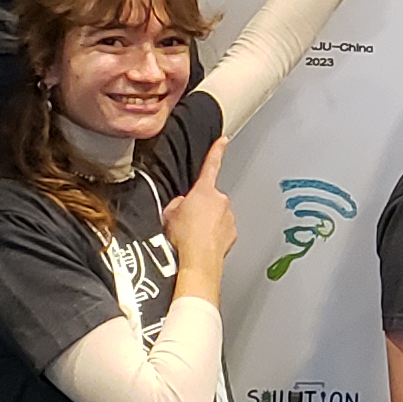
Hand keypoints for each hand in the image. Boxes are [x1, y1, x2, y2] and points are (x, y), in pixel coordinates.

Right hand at [157, 134, 232, 283]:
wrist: (198, 261)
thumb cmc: (183, 237)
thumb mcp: (169, 213)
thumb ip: (178, 203)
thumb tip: (183, 204)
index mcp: (204, 191)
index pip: (211, 166)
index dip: (217, 151)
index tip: (223, 140)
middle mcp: (221, 200)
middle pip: (210, 198)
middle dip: (201, 207)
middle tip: (187, 222)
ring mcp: (229, 217)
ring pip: (217, 215)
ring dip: (207, 222)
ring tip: (193, 235)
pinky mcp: (233, 233)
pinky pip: (222, 229)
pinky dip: (214, 234)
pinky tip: (203, 243)